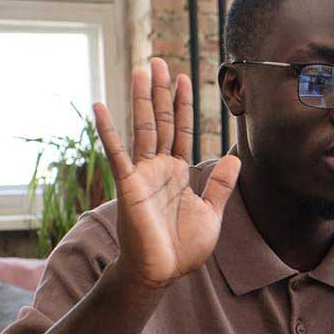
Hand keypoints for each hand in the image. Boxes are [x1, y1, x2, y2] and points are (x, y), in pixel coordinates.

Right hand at [92, 58, 240, 287]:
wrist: (161, 274)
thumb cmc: (183, 248)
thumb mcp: (211, 212)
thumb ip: (220, 184)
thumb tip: (235, 158)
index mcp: (177, 172)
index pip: (180, 130)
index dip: (182, 104)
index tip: (184, 78)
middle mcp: (158, 167)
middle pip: (160, 120)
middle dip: (161, 91)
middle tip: (160, 59)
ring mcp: (142, 173)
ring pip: (142, 128)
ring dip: (141, 98)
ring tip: (142, 69)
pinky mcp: (128, 185)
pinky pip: (117, 152)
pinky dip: (108, 129)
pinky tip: (99, 105)